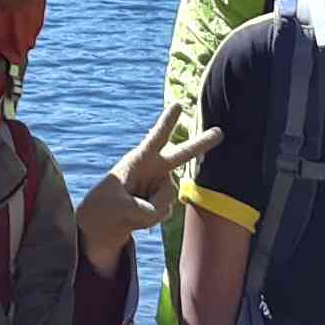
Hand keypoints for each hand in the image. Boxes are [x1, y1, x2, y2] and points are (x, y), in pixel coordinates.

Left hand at [75, 102, 221, 269]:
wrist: (105, 220)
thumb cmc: (106, 206)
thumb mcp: (119, 208)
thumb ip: (143, 209)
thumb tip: (162, 211)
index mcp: (138, 160)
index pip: (156, 139)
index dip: (167, 122)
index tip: (178, 105)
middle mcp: (154, 169)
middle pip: (181, 155)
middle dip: (200, 144)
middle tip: (219, 132)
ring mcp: (160, 184)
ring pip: (165, 200)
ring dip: (148, 209)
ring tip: (128, 210)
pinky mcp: (163, 199)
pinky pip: (163, 212)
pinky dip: (149, 219)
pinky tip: (136, 216)